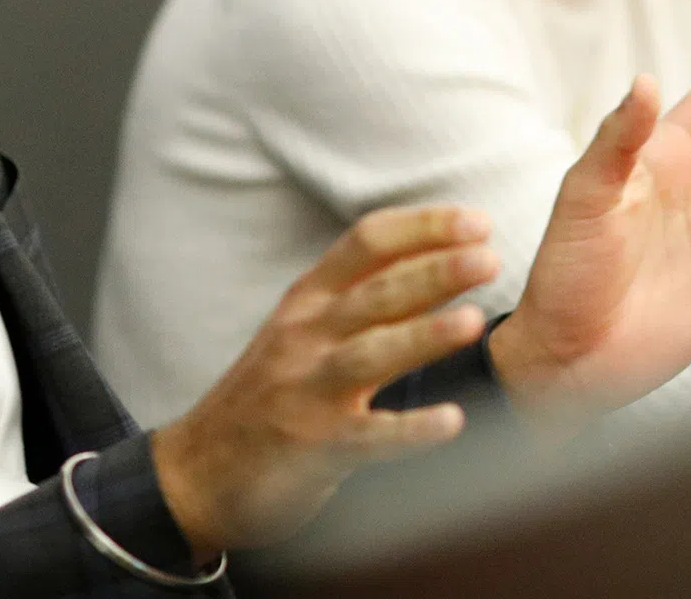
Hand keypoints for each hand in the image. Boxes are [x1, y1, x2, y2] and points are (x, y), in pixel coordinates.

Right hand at [153, 205, 502, 558]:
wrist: (200, 470)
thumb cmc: (273, 391)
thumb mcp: (306, 328)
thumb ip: (365, 293)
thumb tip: (443, 252)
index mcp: (309, 298)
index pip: (367, 242)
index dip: (423, 226)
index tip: (478, 221)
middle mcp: (306, 335)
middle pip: (377, 292)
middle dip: (435, 270)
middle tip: (490, 257)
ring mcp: (307, 390)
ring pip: (370, 353)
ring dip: (424, 335)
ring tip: (475, 322)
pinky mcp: (313, 447)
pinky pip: (368, 437)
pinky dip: (410, 430)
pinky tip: (452, 422)